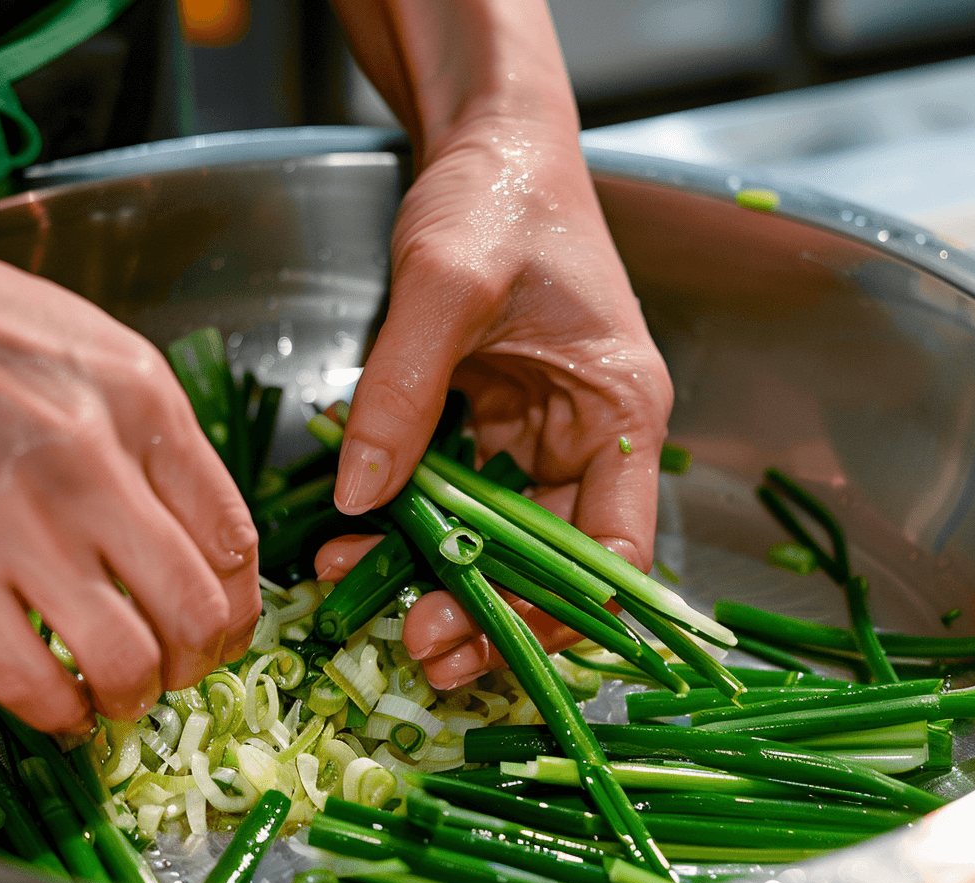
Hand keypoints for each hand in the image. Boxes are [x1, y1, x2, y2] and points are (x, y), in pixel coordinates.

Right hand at [0, 129, 260, 732]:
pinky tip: (56, 707)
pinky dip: (58, 715)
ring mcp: (18, 522)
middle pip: (198, 610)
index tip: (223, 627)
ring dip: (135, 697)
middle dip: (200, 663)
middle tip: (178, 673)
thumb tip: (187, 527)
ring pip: (126, 661)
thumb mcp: (83, 347)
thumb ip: (146, 434)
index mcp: (142, 401)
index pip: (234, 538)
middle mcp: (95, 464)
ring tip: (117, 696)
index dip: (239, 606)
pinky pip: (28, 682)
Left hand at [330, 115, 672, 687]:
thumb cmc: (496, 193)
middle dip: (488, 611)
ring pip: (496, 535)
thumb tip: (363, 497)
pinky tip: (355, 538)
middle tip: (418, 647)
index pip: (617, 546)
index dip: (563, 609)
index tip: (489, 640)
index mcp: (618, 409)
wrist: (483, 143)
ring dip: (438, 575)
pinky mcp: (487, 419)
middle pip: (551, 557)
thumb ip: (404, 389)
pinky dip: (410, 522)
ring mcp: (533, 430)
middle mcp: (584, 432)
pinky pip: (453, 491)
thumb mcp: (447, 281)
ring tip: (366, 599)